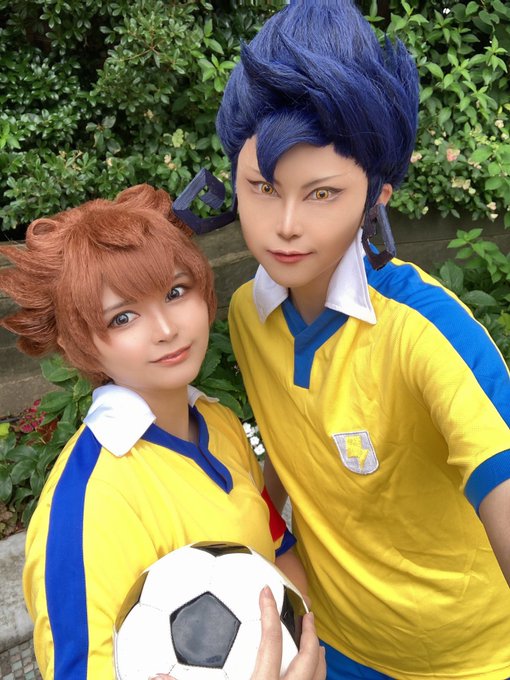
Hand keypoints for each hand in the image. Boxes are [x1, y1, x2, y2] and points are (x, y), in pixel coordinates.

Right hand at [149, 586, 325, 679]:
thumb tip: (153, 677)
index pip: (271, 641)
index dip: (269, 612)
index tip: (266, 590)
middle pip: (308, 658)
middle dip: (310, 632)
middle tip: (307, 613)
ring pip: (318, 678)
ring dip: (319, 656)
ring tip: (316, 641)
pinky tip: (311, 677)